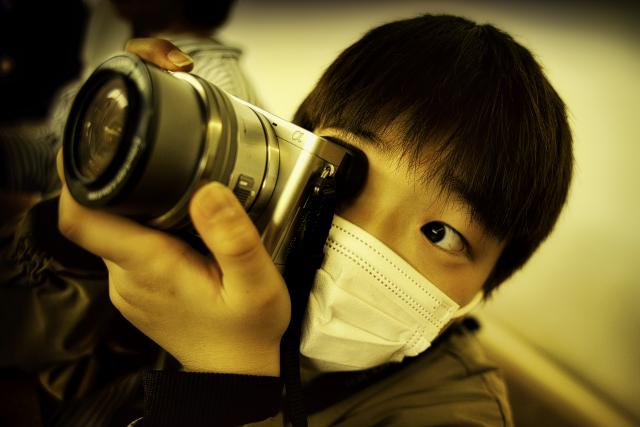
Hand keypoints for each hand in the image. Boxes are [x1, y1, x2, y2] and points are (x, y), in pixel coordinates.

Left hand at [54, 39, 290, 375]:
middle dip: (117, 183)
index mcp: (150, 266)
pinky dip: (142, 229)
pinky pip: (126, 248)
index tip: (89, 147)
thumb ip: (234, 237)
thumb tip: (208, 190)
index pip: (81, 220)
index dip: (74, 180)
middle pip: (97, 217)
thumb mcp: (256, 283)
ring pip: (113, 231)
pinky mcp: (137, 290)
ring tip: (171, 190)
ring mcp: (129, 286)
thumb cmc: (247, 331)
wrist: (236, 372)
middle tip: (151, 156)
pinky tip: (176, 226)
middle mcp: (127, 277)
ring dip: (133, 207)